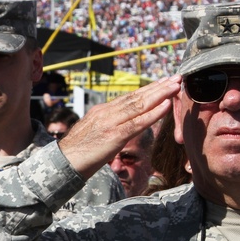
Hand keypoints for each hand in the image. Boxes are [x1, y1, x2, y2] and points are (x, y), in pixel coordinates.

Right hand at [59, 75, 180, 178]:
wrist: (63, 163)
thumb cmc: (78, 152)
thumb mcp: (94, 133)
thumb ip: (108, 125)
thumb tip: (122, 125)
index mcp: (102, 111)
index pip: (129, 97)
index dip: (148, 89)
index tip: (163, 83)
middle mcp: (106, 112)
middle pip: (136, 97)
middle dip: (158, 87)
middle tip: (176, 78)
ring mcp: (110, 123)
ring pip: (139, 105)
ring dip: (160, 95)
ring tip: (175, 86)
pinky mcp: (114, 136)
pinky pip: (138, 122)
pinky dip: (154, 113)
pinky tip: (166, 105)